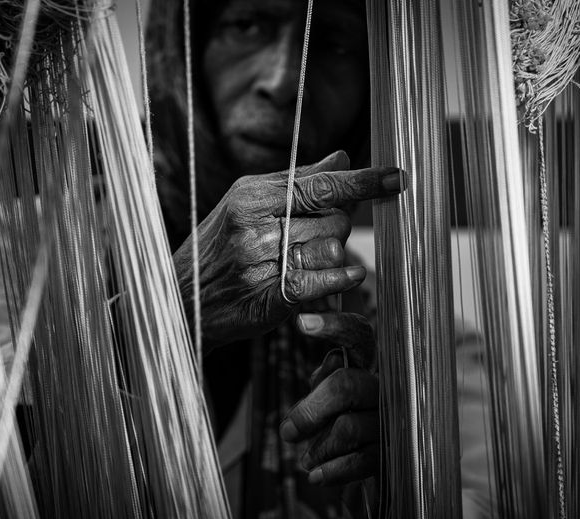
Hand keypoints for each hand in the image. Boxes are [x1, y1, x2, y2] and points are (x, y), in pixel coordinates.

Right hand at [173, 151, 400, 351]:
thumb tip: (341, 158)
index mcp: (251, 197)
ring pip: (333, 251)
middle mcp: (255, 228)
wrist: (180, 299)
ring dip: (333, 256)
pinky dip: (341, 279)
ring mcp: (260, 264)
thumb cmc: (217, 247)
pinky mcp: (268, 298)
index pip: (320, 184)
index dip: (363, 181)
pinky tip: (350, 275)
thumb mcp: (247, 204)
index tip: (399, 177)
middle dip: (337, 227)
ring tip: (308, 259)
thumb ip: (296, 181)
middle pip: (334, 220)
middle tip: (315, 235)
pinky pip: (322, 282)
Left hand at [279, 312, 378, 485]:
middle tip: (287, 433)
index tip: (302, 323)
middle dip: (309, 412)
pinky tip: (316, 476)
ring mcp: (391, 419)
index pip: (357, 336)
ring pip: (347, 428)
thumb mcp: (328, 395)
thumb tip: (324, 373)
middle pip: (344, 385)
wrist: (368, 463)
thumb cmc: (341, 420)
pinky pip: (360, 461)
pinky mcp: (392, 453)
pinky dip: (332, 471)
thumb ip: (325, 380)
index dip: (334, 326)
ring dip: (318, 448)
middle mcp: (384, 387)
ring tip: (305, 460)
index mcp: (366, 365)